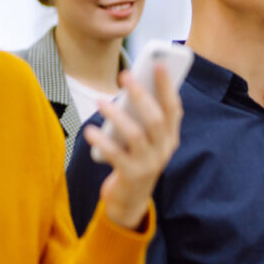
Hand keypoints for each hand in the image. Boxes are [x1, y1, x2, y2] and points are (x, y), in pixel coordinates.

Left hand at [83, 65, 182, 228]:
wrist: (130, 199)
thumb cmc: (135, 158)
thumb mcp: (145, 139)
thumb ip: (143, 117)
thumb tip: (132, 85)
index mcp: (171, 136)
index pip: (173, 107)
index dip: (168, 86)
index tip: (159, 64)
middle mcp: (165, 149)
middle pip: (155, 117)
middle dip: (141, 94)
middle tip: (124, 74)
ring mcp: (150, 163)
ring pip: (135, 134)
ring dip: (117, 115)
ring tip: (100, 101)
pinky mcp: (132, 175)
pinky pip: (116, 154)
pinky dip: (102, 141)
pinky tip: (90, 131)